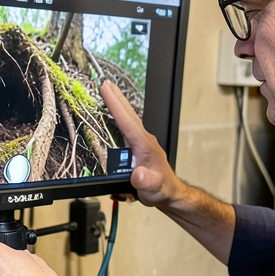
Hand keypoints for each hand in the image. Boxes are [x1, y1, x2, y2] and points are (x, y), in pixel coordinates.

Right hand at [100, 80, 183, 208]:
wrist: (169, 193)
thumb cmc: (162, 189)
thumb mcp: (153, 188)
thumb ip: (145, 181)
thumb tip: (138, 174)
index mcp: (145, 145)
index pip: (128, 121)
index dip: (116, 104)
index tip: (106, 89)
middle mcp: (143, 140)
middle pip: (128, 114)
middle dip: (116, 97)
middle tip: (105, 82)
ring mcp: (140, 142)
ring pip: (127, 118)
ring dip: (117, 103)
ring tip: (107, 91)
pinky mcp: (137, 147)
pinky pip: (126, 127)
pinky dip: (119, 115)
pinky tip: (113, 112)